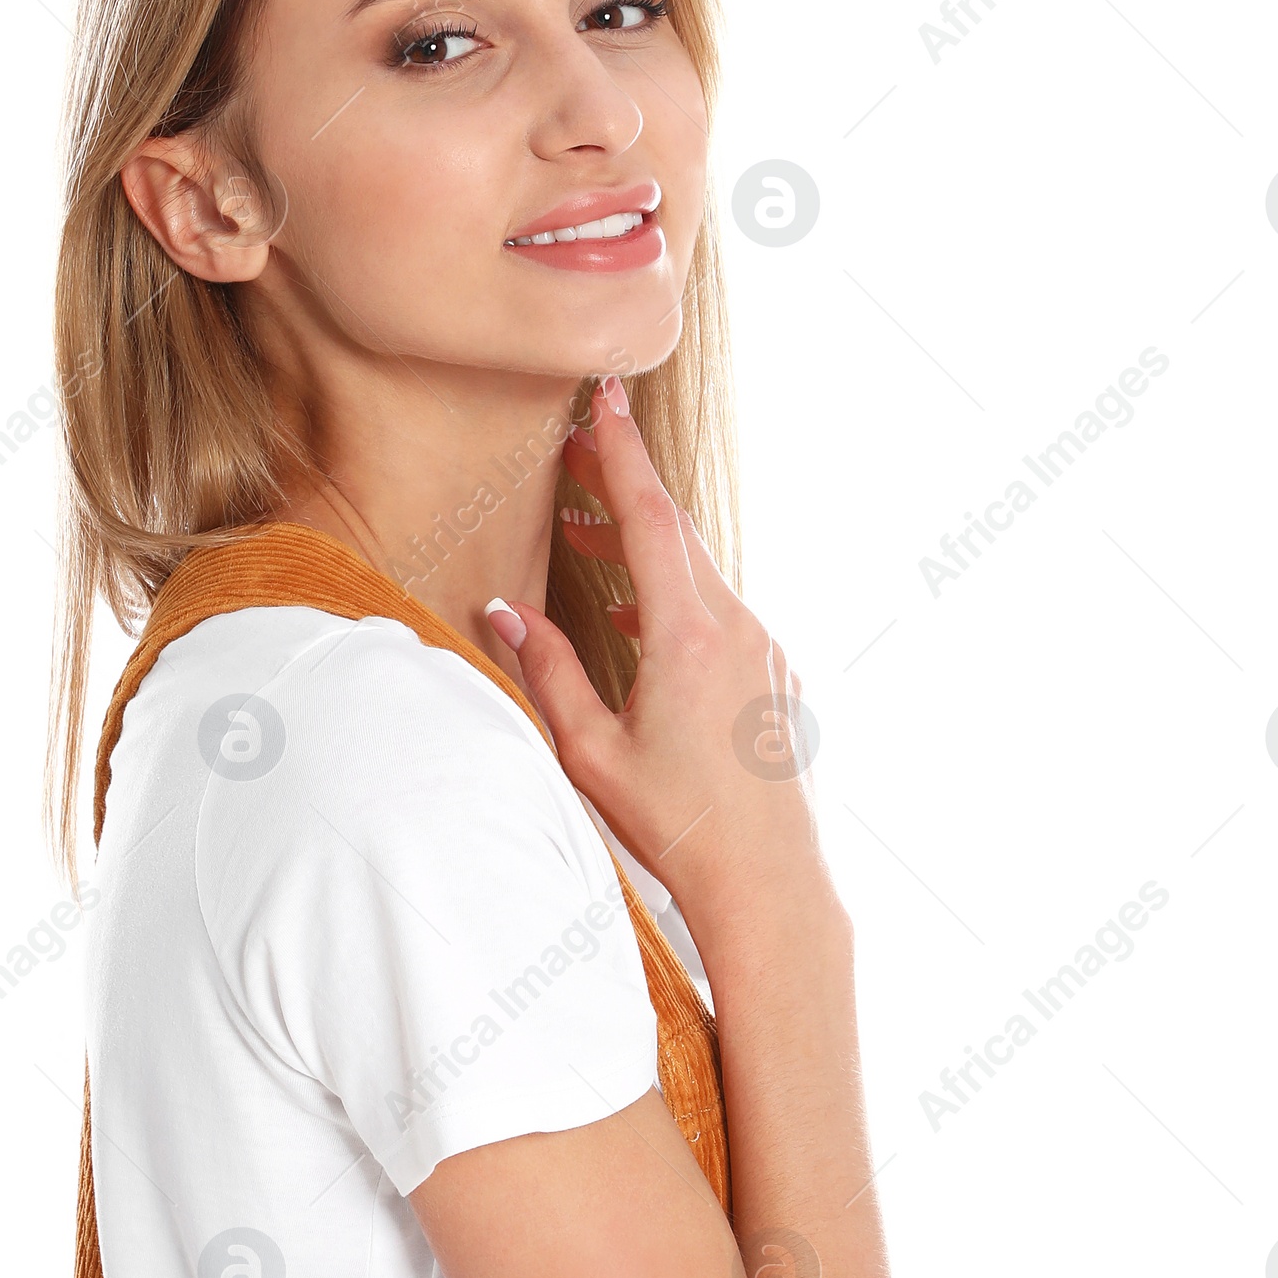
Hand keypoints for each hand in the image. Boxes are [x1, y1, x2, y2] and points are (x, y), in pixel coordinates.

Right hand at [492, 374, 839, 948]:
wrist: (768, 881)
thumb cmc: (679, 826)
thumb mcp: (591, 752)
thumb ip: (548, 671)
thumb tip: (503, 612)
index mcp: (687, 637)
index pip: (650, 517)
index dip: (621, 452)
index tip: (604, 396)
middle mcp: (736, 630)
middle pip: (674, 532)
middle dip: (620, 487)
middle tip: (569, 452)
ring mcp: (763, 651)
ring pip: (697, 571)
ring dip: (640, 546)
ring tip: (580, 537)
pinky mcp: (773, 677)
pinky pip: (718, 610)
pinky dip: (672, 593)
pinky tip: (635, 616)